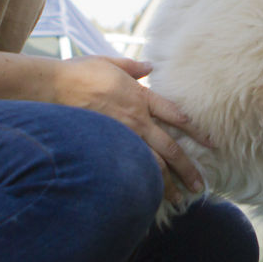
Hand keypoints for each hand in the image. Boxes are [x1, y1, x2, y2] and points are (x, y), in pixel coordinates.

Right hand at [55, 56, 207, 203]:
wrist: (51, 87)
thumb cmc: (78, 72)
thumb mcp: (110, 62)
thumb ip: (133, 67)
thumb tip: (149, 66)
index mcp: (140, 97)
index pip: (177, 116)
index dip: (196, 131)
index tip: (211, 143)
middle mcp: (136, 119)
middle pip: (170, 148)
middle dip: (188, 168)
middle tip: (200, 184)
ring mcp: (121, 136)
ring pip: (151, 165)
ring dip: (167, 184)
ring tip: (179, 199)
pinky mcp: (104, 149)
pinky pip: (127, 170)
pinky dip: (140, 185)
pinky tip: (147, 198)